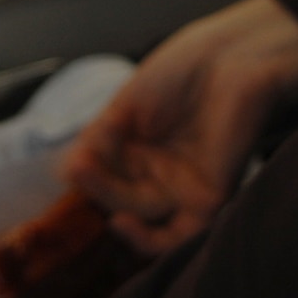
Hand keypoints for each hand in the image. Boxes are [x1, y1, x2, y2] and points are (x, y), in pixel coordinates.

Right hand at [60, 0, 297, 253]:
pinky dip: (146, 241)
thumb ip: (98, 142)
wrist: (232, 56)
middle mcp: (160, 172)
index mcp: (139, 149)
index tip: (68, 170)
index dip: (84, 181)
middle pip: (118, 198)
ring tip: (89, 177)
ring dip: (111, 202)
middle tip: (79, 166)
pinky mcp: (208, 198)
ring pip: (140, 215)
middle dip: (96, 186)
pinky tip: (119, 223)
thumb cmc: (181, 70)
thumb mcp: (125, 106)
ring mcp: (182, 187)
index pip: (103, 178)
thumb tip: (65, 174)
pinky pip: (176, 237)